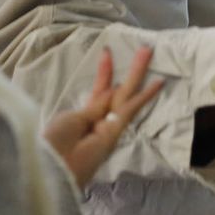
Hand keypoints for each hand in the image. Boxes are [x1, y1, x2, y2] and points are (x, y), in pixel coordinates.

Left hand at [42, 46, 163, 187]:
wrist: (55, 165)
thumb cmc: (56, 141)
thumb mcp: (73, 117)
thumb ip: (94, 106)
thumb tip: (111, 91)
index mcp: (85, 117)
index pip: (99, 91)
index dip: (104, 73)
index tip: (107, 53)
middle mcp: (101, 120)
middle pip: (118, 90)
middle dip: (130, 70)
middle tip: (144, 49)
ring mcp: (110, 125)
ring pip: (127, 94)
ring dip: (137, 71)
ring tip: (148, 49)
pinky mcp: (116, 130)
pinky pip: (131, 109)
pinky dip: (145, 96)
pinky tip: (159, 82)